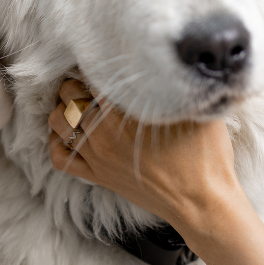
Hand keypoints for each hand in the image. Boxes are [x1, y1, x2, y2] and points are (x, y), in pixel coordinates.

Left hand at [45, 79, 245, 233]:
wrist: (202, 202)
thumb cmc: (206, 156)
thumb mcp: (197, 112)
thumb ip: (179, 88)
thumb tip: (174, 67)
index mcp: (123, 113)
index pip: (92, 76)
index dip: (98, 64)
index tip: (107, 61)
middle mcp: (102, 133)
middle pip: (69, 95)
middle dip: (77, 82)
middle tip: (93, 80)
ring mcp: (96, 156)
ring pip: (58, 123)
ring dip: (63, 108)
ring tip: (78, 102)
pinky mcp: (97, 175)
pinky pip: (60, 157)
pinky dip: (57, 141)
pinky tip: (69, 133)